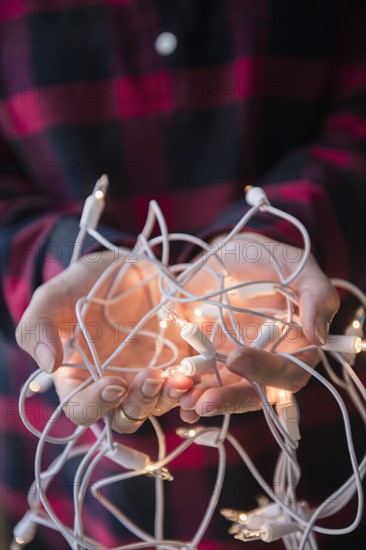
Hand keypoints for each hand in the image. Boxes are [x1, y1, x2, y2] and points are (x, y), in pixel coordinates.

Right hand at [16, 251, 191, 432]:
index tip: (113, 383)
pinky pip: (183, 387)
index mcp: (78, 376)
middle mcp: (113, 383)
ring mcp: (145, 374)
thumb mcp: (56, 296)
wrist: (131, 265)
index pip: (81, 408)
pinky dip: (190, 389)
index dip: (95, 405)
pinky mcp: (174, 362)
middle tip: (152, 375)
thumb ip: (38, 327)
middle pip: (124, 416)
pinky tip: (194, 376)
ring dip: (168, 398)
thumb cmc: (88, 281)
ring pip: (156, 406)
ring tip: (180, 378)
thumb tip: (47, 365)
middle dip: (139, 403)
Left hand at [179, 233, 339, 421]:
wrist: (222, 257)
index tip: (238, 357)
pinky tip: (175, 395)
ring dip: (207, 401)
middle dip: (231, 399)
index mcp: (297, 345)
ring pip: (227, 393)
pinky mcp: (209, 362)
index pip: (291, 372)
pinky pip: (202, 384)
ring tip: (185, 402)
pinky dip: (190, 391)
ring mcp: (237, 365)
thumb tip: (319, 335)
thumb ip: (316, 293)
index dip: (268, 371)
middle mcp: (268, 361)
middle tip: (205, 401)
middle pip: (257, 393)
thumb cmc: (265, 259)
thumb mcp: (295, 264)